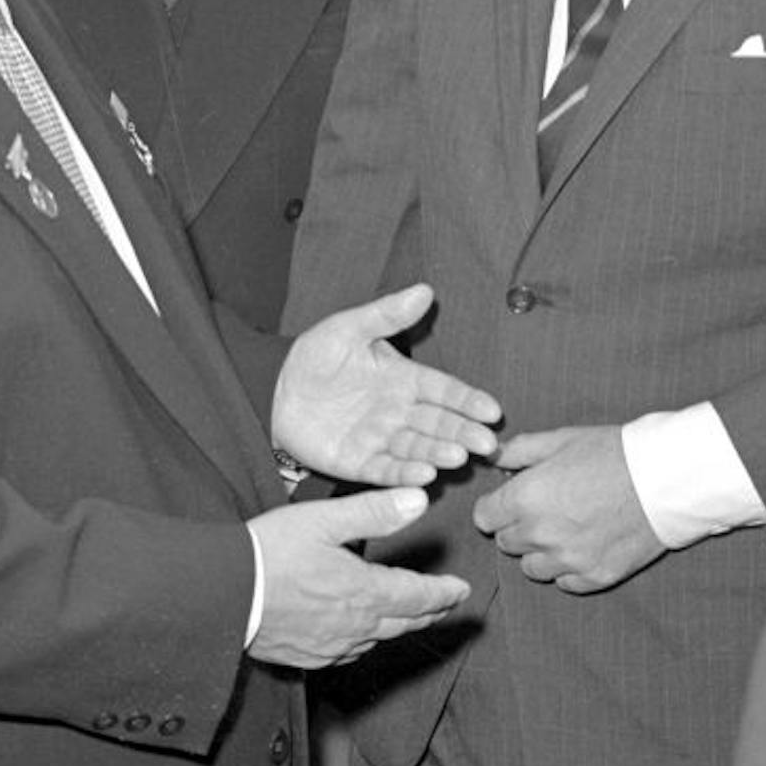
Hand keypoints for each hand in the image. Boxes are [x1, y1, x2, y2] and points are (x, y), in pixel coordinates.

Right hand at [248, 487, 470, 668]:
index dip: (444, 593)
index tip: (462, 590)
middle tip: (444, 605)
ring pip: (378, 639)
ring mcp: (330, 646)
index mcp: (364, 592)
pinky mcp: (307, 657)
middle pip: (404, 622)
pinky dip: (365, 641)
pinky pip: (348, 653)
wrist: (221, 595)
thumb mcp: (324, 520)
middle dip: (429, 612)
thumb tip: (418, 499)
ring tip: (409, 616)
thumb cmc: (270, 552)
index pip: (418, 597)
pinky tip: (360, 634)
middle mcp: (354, 626)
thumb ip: (374, 512)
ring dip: (399, 626)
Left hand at [274, 282, 500, 484]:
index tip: (491, 409)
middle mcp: (399, 411)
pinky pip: (386, 470)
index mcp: (404, 379)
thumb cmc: (314, 356)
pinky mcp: (360, 463)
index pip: (444, 390)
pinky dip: (405, 475)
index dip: (468, 400)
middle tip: (486, 442)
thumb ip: (386, 314)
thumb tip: (424, 290)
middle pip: (439, 423)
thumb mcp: (348, 328)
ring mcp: (381, 439)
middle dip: (464, 432)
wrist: (273, 390)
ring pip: (418, 448)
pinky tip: (424, 475)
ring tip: (457, 456)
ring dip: (439, 453)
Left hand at [478, 424, 664, 592]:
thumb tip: (493, 457)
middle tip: (543, 510)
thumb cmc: (612, 453)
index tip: (509, 501)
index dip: (494, 507)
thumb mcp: (561, 439)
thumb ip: (520, 450)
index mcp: (525, 498)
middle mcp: (541, 534)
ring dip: (540, 552)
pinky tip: (584, 545)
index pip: (484, 518)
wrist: (665, 478)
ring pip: (532, 568)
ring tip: (564, 529)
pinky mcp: (595, 576)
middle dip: (517, 527)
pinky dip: (568, 568)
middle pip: (506, 543)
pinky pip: (564, 583)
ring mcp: (568, 560)